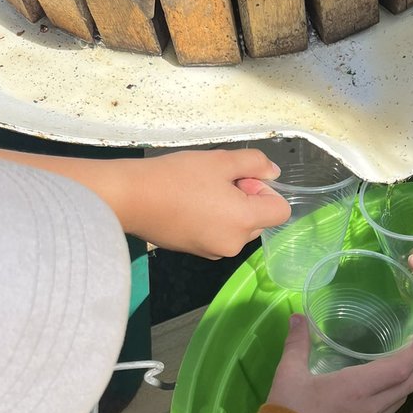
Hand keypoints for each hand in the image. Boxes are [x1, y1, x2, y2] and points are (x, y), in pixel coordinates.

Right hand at [117, 149, 290, 257]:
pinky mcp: (195, 252)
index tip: (241, 179)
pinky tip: (189, 204)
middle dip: (247, 199)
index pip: (281, 211)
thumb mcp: (221, 160)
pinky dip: (213, 220)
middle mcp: (233, 244)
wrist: (131, 198)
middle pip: (259, 220)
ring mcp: (213, 251)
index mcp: (244, 222)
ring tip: (201, 191)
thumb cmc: (178, 176)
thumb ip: (255, 163)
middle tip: (217, 181)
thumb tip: (273, 173)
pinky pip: (218, 234)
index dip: (266, 190)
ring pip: (238, 228)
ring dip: (230, 209)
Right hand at [266, 314, 412, 412]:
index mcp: (357, 388)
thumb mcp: (289, 375)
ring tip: (397, 368)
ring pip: (399, 401)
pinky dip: (392, 399)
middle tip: (411, 349)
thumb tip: (298, 316)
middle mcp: (372, 408)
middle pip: (408, 384)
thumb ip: (297, 344)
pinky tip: (380, 394)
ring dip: (404, 383)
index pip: (400, 368)